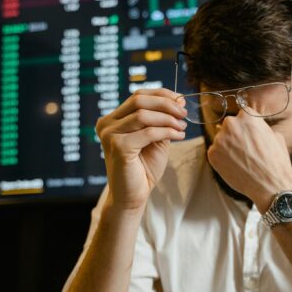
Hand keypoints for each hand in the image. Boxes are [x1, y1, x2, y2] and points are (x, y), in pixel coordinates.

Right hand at [96, 88, 186, 209]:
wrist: (133, 196)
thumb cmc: (143, 169)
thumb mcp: (156, 139)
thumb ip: (163, 120)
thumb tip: (178, 100)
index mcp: (113, 120)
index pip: (138, 96)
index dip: (161, 94)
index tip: (180, 100)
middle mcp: (107, 124)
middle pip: (139, 100)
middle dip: (166, 104)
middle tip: (184, 113)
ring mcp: (110, 135)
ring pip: (144, 115)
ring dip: (168, 119)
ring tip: (182, 127)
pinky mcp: (118, 147)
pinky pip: (148, 132)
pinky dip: (167, 132)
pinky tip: (179, 136)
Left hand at [206, 110, 291, 211]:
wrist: (270, 185)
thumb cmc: (276, 161)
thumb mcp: (275, 135)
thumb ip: (260, 127)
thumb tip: (252, 127)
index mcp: (247, 116)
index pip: (241, 116)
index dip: (246, 127)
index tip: (249, 136)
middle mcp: (231, 124)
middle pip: (229, 126)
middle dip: (235, 135)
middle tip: (244, 149)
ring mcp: (220, 139)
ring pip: (221, 139)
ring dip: (227, 147)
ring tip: (241, 160)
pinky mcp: (212, 154)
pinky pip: (215, 152)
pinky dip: (222, 158)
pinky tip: (234, 166)